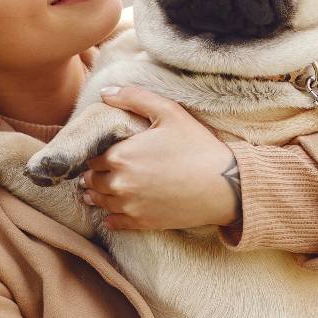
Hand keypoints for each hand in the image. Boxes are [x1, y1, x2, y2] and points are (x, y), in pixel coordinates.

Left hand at [79, 86, 241, 231]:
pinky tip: (110, 215)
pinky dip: (110, 219)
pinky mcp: (143, 222)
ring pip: (99, 202)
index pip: (92, 155)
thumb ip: (134, 98)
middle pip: (92, 180)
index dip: (95, 152)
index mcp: (120, 156)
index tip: (100, 152)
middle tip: (94, 172)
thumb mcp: (169, 112)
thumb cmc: (198, 146)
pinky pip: (114, 224)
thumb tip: (104, 93)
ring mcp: (130, 206)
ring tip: (93, 191)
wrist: (225, 185)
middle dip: (92, 174)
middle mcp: (119, 183)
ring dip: (95, 195)